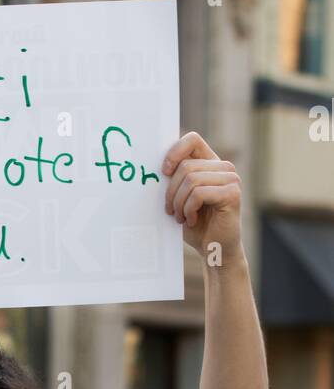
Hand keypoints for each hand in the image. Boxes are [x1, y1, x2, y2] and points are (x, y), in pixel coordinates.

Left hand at [162, 133, 241, 259]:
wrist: (213, 249)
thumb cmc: (195, 223)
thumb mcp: (180, 196)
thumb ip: (175, 178)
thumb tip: (154, 166)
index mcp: (211, 163)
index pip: (192, 139)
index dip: (174, 152)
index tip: (164, 172)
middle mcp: (224, 167)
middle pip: (186, 166)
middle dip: (171, 191)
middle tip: (171, 210)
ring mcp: (231, 179)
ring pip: (190, 180)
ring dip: (179, 203)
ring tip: (180, 216)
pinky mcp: (232, 194)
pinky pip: (199, 194)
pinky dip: (188, 209)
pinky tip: (191, 220)